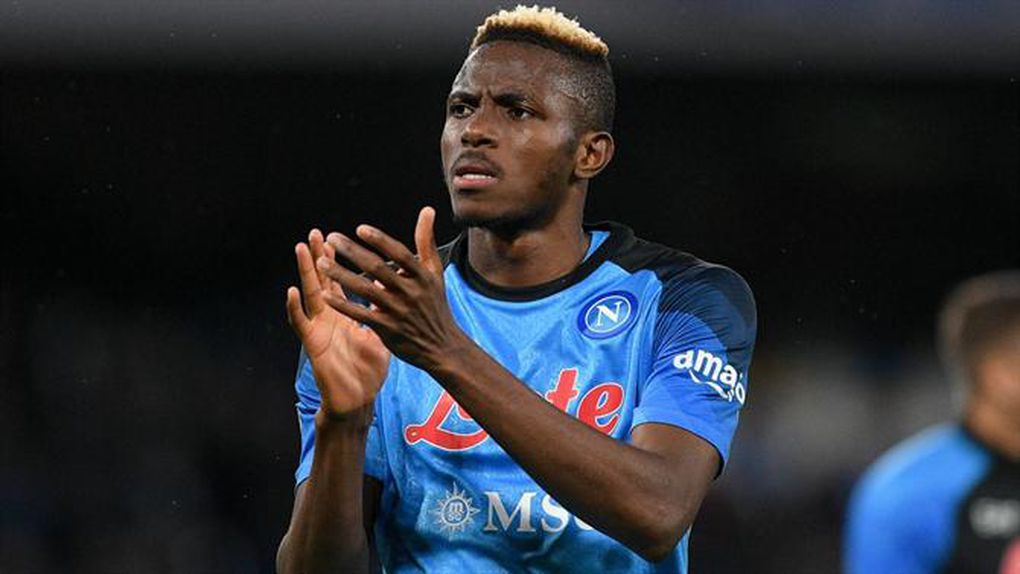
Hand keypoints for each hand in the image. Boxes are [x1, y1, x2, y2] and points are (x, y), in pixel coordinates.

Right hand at [286, 229, 390, 421]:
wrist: (357, 399)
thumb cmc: (367, 371)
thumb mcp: (378, 336)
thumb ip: (381, 315)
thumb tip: (393, 298)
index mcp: (345, 314)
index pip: (340, 281)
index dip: (338, 261)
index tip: (339, 238)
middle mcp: (330, 317)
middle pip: (322, 281)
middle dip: (319, 257)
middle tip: (315, 232)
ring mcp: (319, 329)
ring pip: (309, 294)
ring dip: (304, 271)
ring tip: (301, 249)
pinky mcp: (313, 344)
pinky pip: (301, 323)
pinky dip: (295, 307)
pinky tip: (291, 291)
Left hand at [316, 207, 467, 371]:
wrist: (442, 346)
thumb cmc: (435, 305)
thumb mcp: (435, 272)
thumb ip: (426, 241)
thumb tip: (427, 209)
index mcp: (421, 276)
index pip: (399, 254)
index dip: (380, 240)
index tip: (360, 228)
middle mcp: (410, 292)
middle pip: (377, 269)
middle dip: (353, 252)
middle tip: (332, 238)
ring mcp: (398, 311)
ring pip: (365, 290)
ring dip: (342, 275)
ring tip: (321, 262)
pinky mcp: (387, 329)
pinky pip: (361, 314)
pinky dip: (343, 304)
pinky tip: (326, 294)